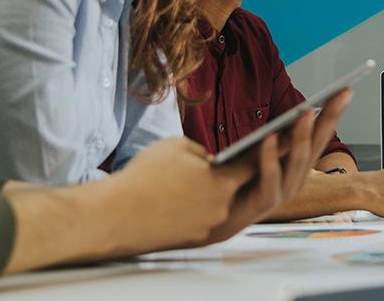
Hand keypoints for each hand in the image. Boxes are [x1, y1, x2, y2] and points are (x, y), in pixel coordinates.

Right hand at [108, 136, 251, 249]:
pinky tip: (178, 200)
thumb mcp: (176, 146)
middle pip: (233, 186)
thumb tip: (210, 159)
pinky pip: (201, 217)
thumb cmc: (144, 177)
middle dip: (225, 175)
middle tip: (213, 165)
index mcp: (222, 180)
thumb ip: (202, 151)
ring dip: (208, 193)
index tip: (268, 147)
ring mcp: (208, 224)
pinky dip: (193, 208)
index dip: (259, 154)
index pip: (252, 165)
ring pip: (216, 202)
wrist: (115, 215)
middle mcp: (221, 205)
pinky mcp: (194, 237)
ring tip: (188, 183)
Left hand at [203, 88, 353, 241]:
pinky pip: (270, 178)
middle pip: (317, 144)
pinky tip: (268, 138)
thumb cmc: (241, 183)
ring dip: (303, 136)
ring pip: (298, 161)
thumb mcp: (261, 154)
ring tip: (306, 113)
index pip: (321, 134)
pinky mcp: (266, 203)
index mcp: (299, 164)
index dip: (333, 112)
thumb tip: (296, 113)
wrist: (221, 219)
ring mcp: (284, 191)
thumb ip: (277, 140)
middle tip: (339, 94)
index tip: (345, 89)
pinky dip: (270, 157)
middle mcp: (298, 178)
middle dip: (329, 117)